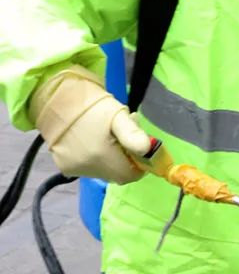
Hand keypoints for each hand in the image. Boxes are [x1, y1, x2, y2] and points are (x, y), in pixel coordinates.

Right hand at [30, 67, 151, 183]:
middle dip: (123, 159)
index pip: (131, 175)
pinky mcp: (64, 166)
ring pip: (103, 172)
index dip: (138, 164)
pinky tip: (90, 141)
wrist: (55, 97)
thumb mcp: (116, 114)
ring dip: (108, 159)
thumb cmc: (91, 104)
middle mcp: (88, 168)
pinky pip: (88, 169)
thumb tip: (147, 150)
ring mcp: (74, 169)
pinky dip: (94, 159)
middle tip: (121, 136)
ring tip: (104, 136)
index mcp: (102, 157)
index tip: (136, 148)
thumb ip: (131, 134)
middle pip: (117, 174)